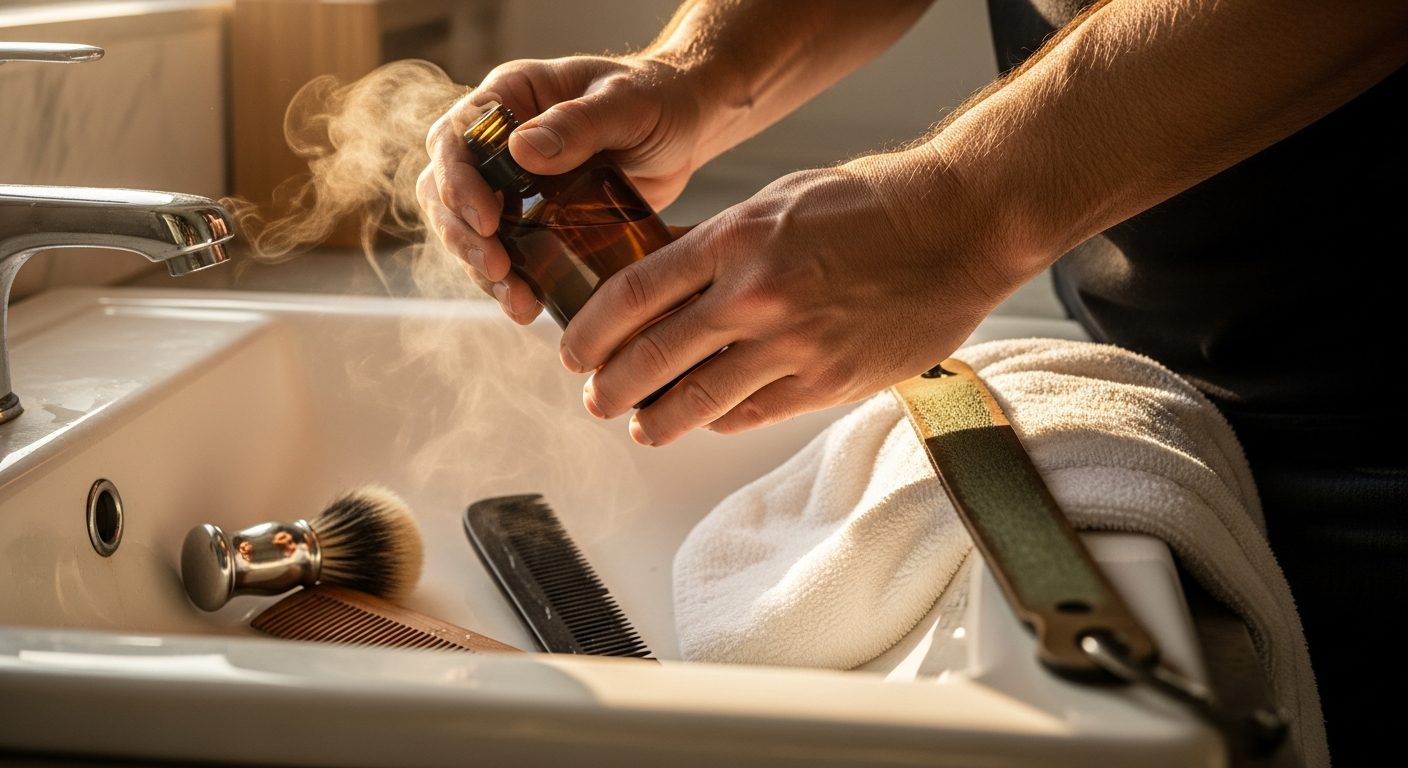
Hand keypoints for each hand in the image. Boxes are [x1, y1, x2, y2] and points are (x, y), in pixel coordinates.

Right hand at [417, 55, 710, 322]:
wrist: (685, 128)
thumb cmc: (658, 100)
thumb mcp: (626, 105)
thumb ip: (579, 123)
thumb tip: (521, 150)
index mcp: (509, 97)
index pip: (453, 139)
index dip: (456, 182)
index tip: (486, 221)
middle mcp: (498, 140)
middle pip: (445, 191)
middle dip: (462, 236)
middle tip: (497, 270)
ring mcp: (512, 182)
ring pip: (468, 230)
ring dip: (483, 270)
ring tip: (519, 302)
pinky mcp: (534, 219)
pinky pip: (506, 252)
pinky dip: (512, 282)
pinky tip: (532, 306)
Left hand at [561, 150, 1019, 445]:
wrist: (959, 226)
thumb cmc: (872, 203)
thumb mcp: (779, 200)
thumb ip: (718, 242)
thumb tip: (662, 277)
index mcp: (735, 237)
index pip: (634, 293)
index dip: (591, 330)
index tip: (574, 350)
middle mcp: (755, 293)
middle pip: (654, 355)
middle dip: (612, 385)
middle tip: (596, 398)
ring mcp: (793, 343)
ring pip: (700, 400)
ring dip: (657, 420)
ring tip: (640, 428)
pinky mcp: (829, 381)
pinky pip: (754, 413)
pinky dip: (721, 420)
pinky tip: (706, 421)